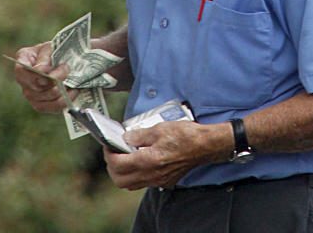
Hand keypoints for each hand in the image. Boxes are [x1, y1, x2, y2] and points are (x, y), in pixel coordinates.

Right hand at [12, 41, 69, 112]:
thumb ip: (44, 57)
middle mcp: (23, 81)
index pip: (20, 72)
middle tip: (67, 69)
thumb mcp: (49, 47)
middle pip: (35, 87)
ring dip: (60, 90)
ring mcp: (31, 95)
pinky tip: (73, 92)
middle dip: (53, 80)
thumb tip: (41, 70)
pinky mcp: (42, 104)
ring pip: (44, 99)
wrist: (61, 59)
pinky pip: (52, 107)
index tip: (49, 70)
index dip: (34, 74)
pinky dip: (64, 101)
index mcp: (22, 62)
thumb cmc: (53, 50)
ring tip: (71, 81)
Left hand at [104, 119, 224, 190]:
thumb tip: (125, 139)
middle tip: (112, 153)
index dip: (109, 155)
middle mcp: (151, 174)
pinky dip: (135, 175)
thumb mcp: (160, 128)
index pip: (118, 164)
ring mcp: (157, 181)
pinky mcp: (164, 182)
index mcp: (148, 160)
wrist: (203, 146)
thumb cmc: (184, 135)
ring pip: (130, 185)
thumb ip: (139, 135)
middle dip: (112, 167)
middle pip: (120, 181)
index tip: (108, 146)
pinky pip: (143, 183)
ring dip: (122, 174)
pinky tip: (139, 162)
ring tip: (123, 158)